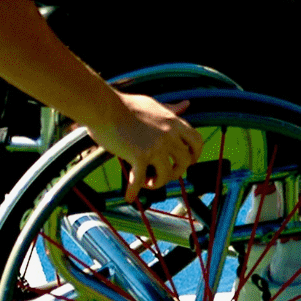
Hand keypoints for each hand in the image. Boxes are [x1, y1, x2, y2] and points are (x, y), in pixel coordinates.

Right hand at [86, 93, 203, 202]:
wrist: (103, 107)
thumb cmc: (125, 105)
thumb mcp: (153, 104)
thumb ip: (170, 109)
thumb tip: (186, 104)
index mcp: (173, 122)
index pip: (197, 141)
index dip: (195, 155)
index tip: (188, 161)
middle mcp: (169, 135)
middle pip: (184, 162)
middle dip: (177, 171)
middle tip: (164, 174)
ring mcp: (155, 146)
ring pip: (167, 174)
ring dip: (158, 182)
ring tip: (147, 182)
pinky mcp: (139, 156)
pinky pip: (140, 180)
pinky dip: (134, 191)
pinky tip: (129, 196)